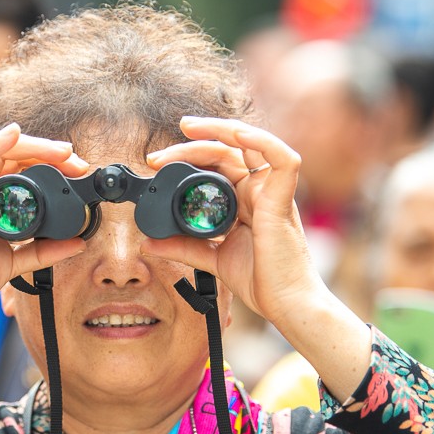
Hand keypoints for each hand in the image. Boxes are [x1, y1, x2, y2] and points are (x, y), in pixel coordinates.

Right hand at [0, 123, 87, 376]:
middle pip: (10, 156)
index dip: (47, 163)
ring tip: (61, 151)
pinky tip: (12, 133)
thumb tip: (78, 243)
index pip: (18, 168)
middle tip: (76, 160)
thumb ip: (43, 251)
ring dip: (31, 146)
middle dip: (46, 152)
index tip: (75, 171)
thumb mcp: (15, 261)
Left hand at [142, 116, 321, 322]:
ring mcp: (272, 192)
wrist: (284, 304)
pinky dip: (261, 141)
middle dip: (191, 144)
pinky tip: (237, 135)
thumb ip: (183, 247)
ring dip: (219, 130)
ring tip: (187, 128)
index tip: (156, 165)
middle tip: (158, 155)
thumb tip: (149, 242)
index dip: (187, 157)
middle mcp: (259, 190)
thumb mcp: (212, 258)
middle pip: (226, 150)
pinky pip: (282, 159)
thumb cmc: (261, 281)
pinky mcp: (284, 199)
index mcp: (244, 199)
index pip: (216, 164)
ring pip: (250, 143)